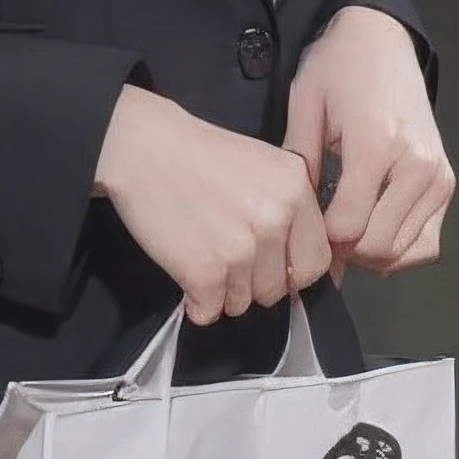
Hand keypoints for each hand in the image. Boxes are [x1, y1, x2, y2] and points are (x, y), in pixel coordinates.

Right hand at [92, 85, 332, 324]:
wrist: (142, 146)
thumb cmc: (199, 155)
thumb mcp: (263, 166)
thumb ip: (288, 209)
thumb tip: (295, 265)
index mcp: (297, 189)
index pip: (316, 261)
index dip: (290, 269)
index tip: (266, 263)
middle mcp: (277, 218)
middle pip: (280, 288)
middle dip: (253, 284)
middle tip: (224, 258)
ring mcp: (242, 248)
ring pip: (244, 303)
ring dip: (222, 293)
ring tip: (200, 256)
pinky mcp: (205, 271)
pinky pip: (209, 312)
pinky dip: (195, 302)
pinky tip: (184, 271)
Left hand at [283, 7, 454, 288]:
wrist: (382, 41)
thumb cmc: (335, 70)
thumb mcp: (304, 110)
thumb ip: (302, 173)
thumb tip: (300, 233)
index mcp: (377, 144)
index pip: (348, 227)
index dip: (319, 238)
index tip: (302, 224)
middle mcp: (417, 164)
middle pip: (377, 247)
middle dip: (342, 250)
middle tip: (319, 229)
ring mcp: (438, 177)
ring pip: (402, 253)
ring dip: (368, 253)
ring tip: (345, 226)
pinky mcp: (447, 183)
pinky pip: (427, 245)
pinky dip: (398, 249)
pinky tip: (372, 229)